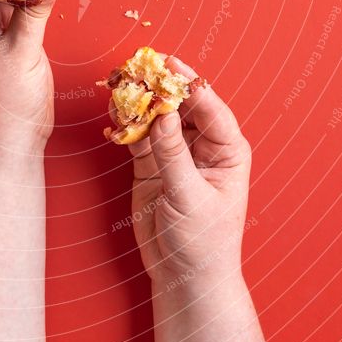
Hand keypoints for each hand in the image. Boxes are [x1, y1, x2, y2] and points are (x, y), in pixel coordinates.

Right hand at [126, 55, 250, 287]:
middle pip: (181, 105)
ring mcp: (176, 154)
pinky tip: (113, 113)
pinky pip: (138, 136)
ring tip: (120, 83)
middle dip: (161, 86)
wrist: (185, 277)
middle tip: (139, 66)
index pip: (210, 107)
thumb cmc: (204, 243)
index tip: (169, 64)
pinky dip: (126, 125)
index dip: (190, 83)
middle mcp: (203, 146)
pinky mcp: (152, 165)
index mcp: (227, 150)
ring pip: (157, 117)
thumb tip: (160, 115)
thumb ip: (173, 156)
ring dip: (140, 101)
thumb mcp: (190, 198)